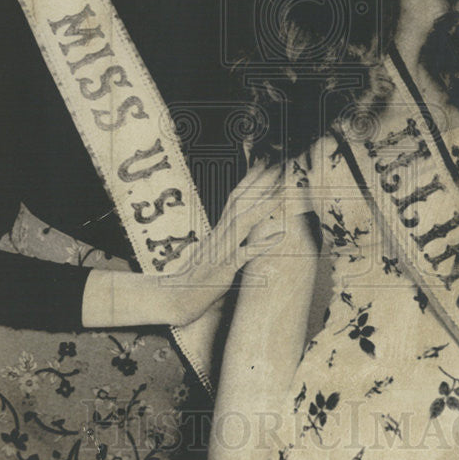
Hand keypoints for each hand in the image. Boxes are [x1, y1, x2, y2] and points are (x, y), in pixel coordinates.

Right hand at [157, 157, 287, 324]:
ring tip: (281, 193)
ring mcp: (221, 250)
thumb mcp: (212, 251)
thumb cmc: (196, 275)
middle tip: (277, 165)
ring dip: (262, 206)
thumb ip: (225, 237)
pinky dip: (262, 244)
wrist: (177, 296)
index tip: (265, 163)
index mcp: (218, 229)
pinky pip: (245, 254)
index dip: (250, 180)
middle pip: (239, 202)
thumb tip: (237, 225)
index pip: (235, 198)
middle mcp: (220, 235)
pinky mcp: (224, 268)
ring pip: (242, 222)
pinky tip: (280, 236)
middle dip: (259, 183)